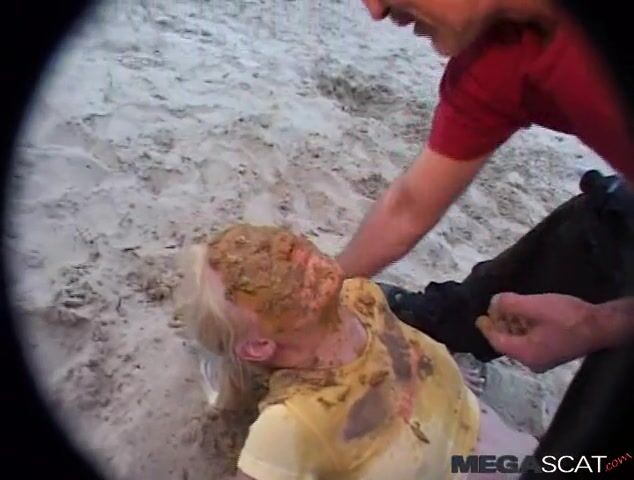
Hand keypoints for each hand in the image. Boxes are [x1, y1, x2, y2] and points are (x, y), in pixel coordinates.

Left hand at [475, 293, 597, 372]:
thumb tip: (493, 303)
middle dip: (499, 325)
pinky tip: (525, 315)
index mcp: (525, 354)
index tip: (478, 317)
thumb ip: (510, 304)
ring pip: (519, 342)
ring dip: (512, 325)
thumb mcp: (535, 306)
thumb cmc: (569, 318)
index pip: (497, 341)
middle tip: (493, 309)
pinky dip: (524, 329)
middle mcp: (532, 362)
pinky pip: (530, 342)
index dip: (486, 328)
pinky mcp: (553, 353)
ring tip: (507, 308)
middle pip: (507, 342)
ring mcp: (544, 360)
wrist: (602, 326)